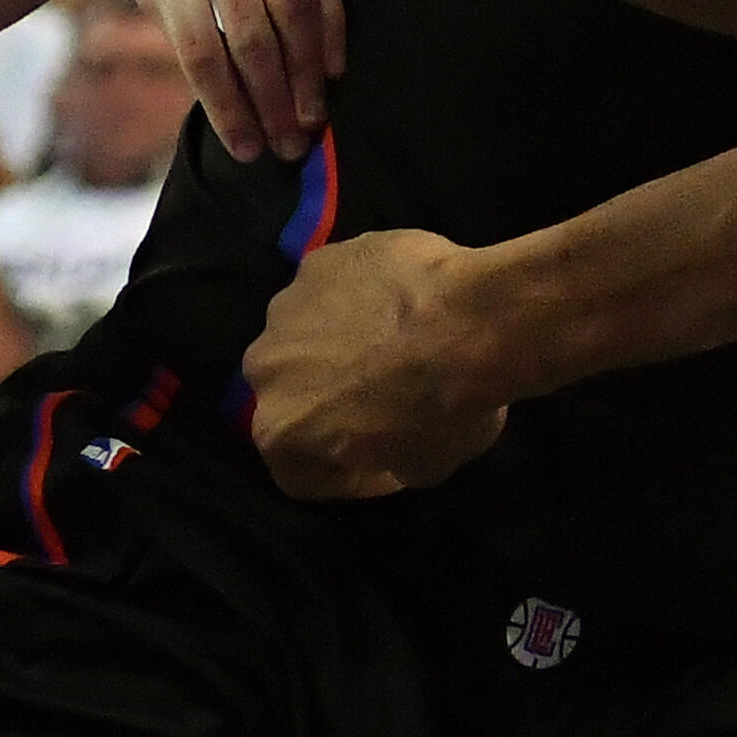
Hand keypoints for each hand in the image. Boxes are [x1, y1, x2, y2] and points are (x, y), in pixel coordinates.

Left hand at [140, 0, 340, 161]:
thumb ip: (169, 9)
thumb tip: (210, 88)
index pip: (201, 46)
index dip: (227, 105)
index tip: (247, 149)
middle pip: (250, 33)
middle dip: (271, 99)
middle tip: (290, 147)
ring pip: (293, 5)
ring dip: (307, 72)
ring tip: (313, 116)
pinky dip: (333, 24)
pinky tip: (334, 67)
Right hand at [248, 229, 519, 497]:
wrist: (471, 322)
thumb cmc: (444, 410)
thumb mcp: (423, 468)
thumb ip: (387, 461)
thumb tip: (389, 444)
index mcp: (278, 429)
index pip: (299, 472)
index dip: (348, 478)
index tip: (387, 467)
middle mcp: (265, 367)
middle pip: (293, 392)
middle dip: (331, 398)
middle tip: (385, 396)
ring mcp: (288, 304)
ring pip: (307, 333)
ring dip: (340, 340)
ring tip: (395, 338)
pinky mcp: (321, 258)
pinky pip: (336, 286)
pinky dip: (362, 295)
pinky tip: (403, 297)